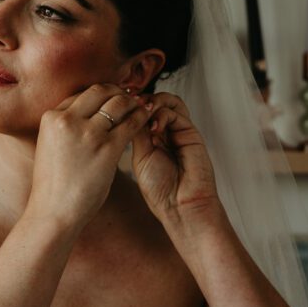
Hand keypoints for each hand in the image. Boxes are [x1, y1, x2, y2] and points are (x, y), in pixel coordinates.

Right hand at [27, 84, 154, 229]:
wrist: (53, 212)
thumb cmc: (53, 186)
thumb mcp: (51, 148)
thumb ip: (66, 130)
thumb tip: (86, 119)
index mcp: (51, 118)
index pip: (80, 94)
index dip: (99, 94)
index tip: (110, 98)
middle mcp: (68, 120)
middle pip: (99, 91)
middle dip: (117, 92)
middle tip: (129, 97)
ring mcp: (88, 133)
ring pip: (118, 103)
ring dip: (132, 102)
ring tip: (141, 107)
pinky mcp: (107, 148)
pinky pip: (131, 124)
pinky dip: (141, 118)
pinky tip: (147, 119)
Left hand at [131, 92, 220, 223]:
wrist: (179, 206)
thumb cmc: (160, 190)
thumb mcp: (139, 157)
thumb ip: (136, 133)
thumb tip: (129, 111)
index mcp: (151, 139)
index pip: (140, 113)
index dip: (130, 106)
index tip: (116, 105)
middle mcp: (166, 133)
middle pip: (154, 103)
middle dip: (140, 101)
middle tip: (129, 105)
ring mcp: (179, 131)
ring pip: (168, 102)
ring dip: (153, 102)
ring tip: (142, 112)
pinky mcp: (191, 133)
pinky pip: (177, 112)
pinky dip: (162, 113)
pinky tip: (153, 128)